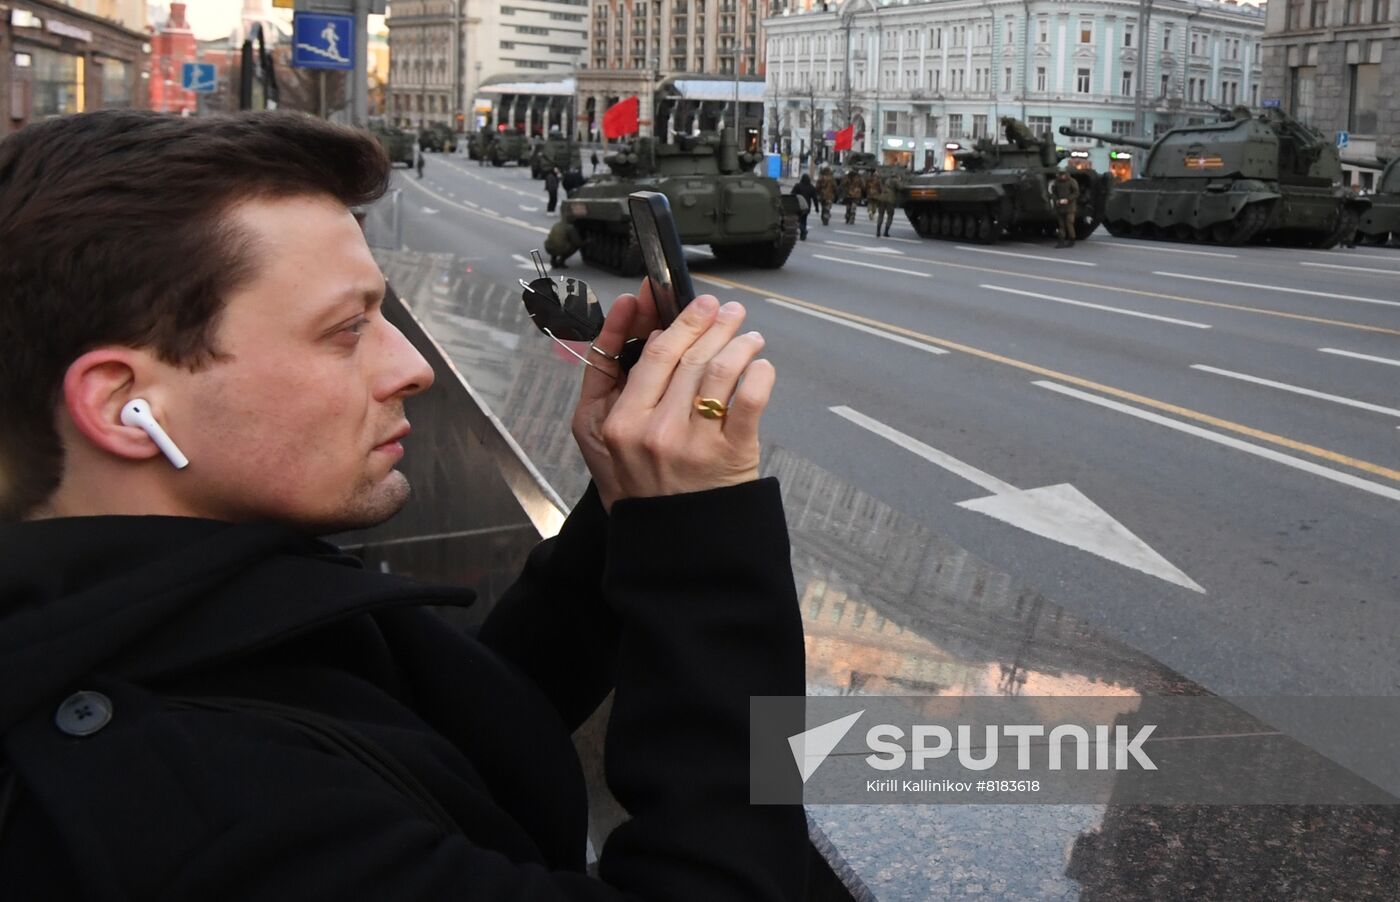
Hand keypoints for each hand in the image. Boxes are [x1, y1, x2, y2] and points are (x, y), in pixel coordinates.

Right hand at [571, 281, 772, 511]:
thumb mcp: (606, 439)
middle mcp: (653, 430)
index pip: (652, 354)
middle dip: (712, 323)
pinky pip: (749, 400)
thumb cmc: (642, 484)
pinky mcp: (729, 456)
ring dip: (740, 343)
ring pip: (720, 371)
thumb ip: (617, 386)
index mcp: (620, 421)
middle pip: (688, 357)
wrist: (673, 542)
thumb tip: (652, 332)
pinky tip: (762, 365)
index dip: (675, 319)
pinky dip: (759, 375)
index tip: (691, 299)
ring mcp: (692, 443)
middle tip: (728, 309)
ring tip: (750, 335)